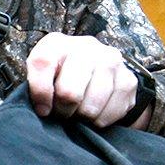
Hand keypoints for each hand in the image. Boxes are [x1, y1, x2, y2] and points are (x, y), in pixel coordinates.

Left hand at [26, 33, 147, 128]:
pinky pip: (108, 115)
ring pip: (90, 108)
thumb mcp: (42, 75)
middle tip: (63, 112)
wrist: (97, 70)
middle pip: (69, 93)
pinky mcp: (128, 80)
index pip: (42, 64)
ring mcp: (111, 62)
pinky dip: (99, 121)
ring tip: (79, 111)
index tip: (43, 109)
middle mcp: (87, 47)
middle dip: (63, 111)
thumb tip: (44, 110)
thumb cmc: (61, 76)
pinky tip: (95, 111)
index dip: (40, 94)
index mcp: (58, 43)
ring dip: (81, 117)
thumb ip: (37, 86)